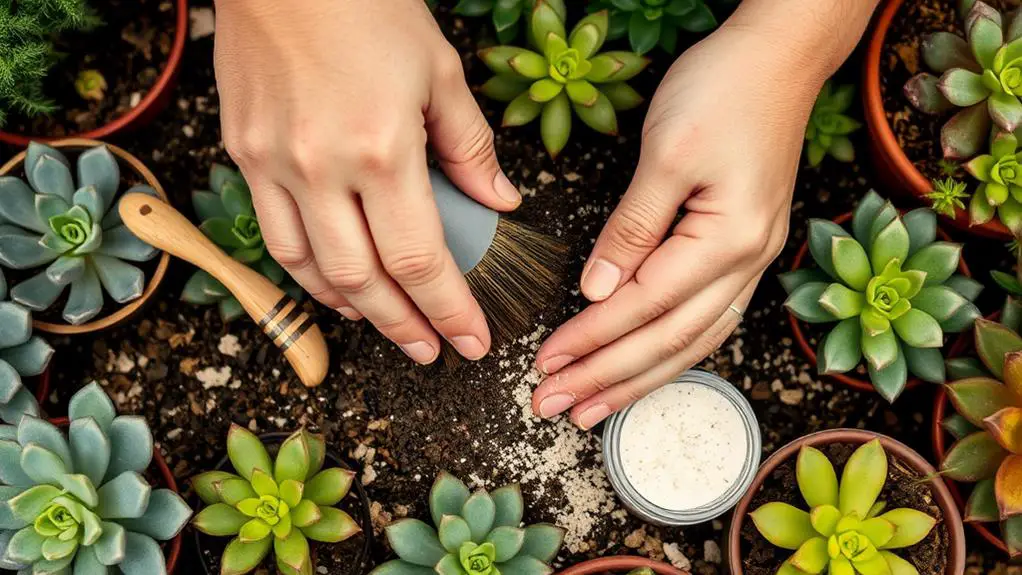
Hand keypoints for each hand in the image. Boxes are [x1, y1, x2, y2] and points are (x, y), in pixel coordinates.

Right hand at [213, 0, 521, 362]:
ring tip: (387, 326)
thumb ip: (470, 148)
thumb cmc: (367, 7)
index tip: (471, 341)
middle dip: (404, 327)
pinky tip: (333, 282)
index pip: (420, 261)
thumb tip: (498, 203)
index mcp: (383, 150)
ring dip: (353, 310)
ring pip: (311, 271)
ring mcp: (273, 165)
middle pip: (364, 282)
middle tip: (432, 352)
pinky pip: (274, 234)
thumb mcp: (439, 71)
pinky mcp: (243, 153)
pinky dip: (307, 272)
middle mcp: (322, 170)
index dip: (448, 311)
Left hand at [531, 24, 826, 428]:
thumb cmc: (725, 89)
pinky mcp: (744, 250)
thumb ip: (632, 228)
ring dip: (639, 378)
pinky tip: (645, 370)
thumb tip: (597, 290)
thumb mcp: (667, 153)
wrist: (780, 55)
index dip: (592, 340)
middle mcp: (748, 261)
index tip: (548, 363)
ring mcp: (752, 259)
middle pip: (669, 340)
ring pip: (692, 341)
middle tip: (555, 406)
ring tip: (593, 408)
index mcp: (729, 239)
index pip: (645, 306)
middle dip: (607, 378)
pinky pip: (707, 319)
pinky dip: (671, 352)